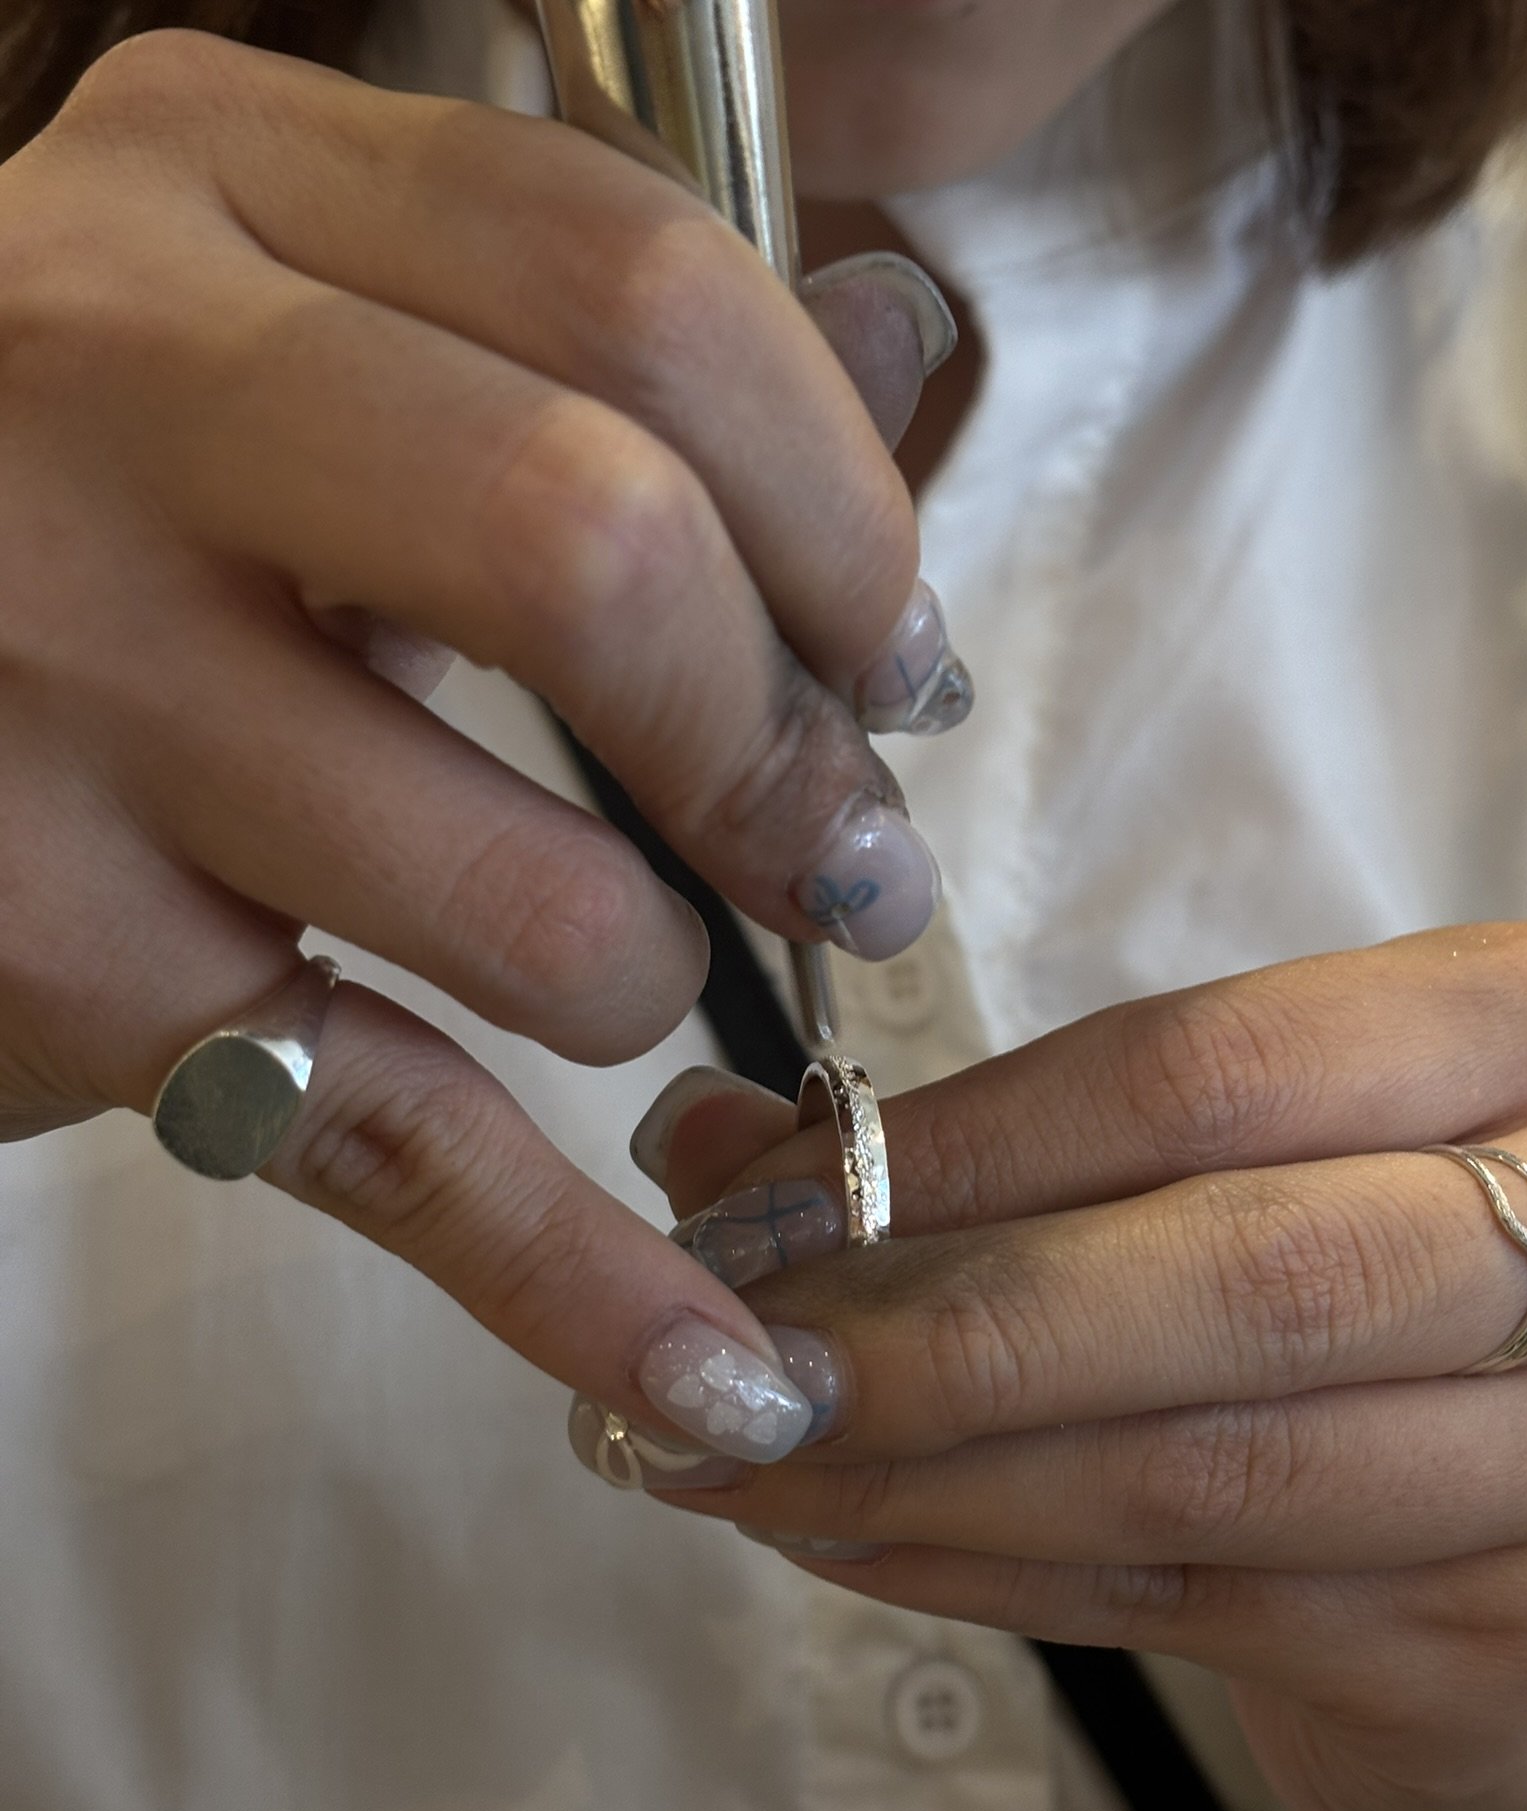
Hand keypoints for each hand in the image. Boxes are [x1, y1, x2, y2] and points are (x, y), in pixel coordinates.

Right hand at [0, 33, 961, 1403]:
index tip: (893, 653)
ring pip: (531, 893)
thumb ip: (578, 329)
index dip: (839, 503)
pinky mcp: (51, 957)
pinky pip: (390, 1141)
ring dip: (657, 980)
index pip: (640, 292)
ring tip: (639, 977)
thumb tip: (904, 341)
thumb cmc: (83, 475)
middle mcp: (113, 395)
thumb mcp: (289, 311)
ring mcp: (61, 688)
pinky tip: (705, 1373)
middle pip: (600, 556)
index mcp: (218, 182)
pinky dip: (568, 1280)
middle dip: (782, 749)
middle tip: (841, 854)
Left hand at [616, 926, 1526, 1810]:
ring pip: (1200, 1469)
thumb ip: (1005, 1134)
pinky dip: (983, 1571)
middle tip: (735, 1356)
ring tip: (743, 1457)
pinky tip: (842, 1536)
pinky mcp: (1477, 1641)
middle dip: (946, 1325)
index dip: (967, 1141)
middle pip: (1241, 1279)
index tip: (764, 1192)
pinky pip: (1183, 1604)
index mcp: (1515, 1042)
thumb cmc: (1367, 1271)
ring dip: (929, 1472)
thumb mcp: (1248, 1141)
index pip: (1213, 1073)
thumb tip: (708, 1142)